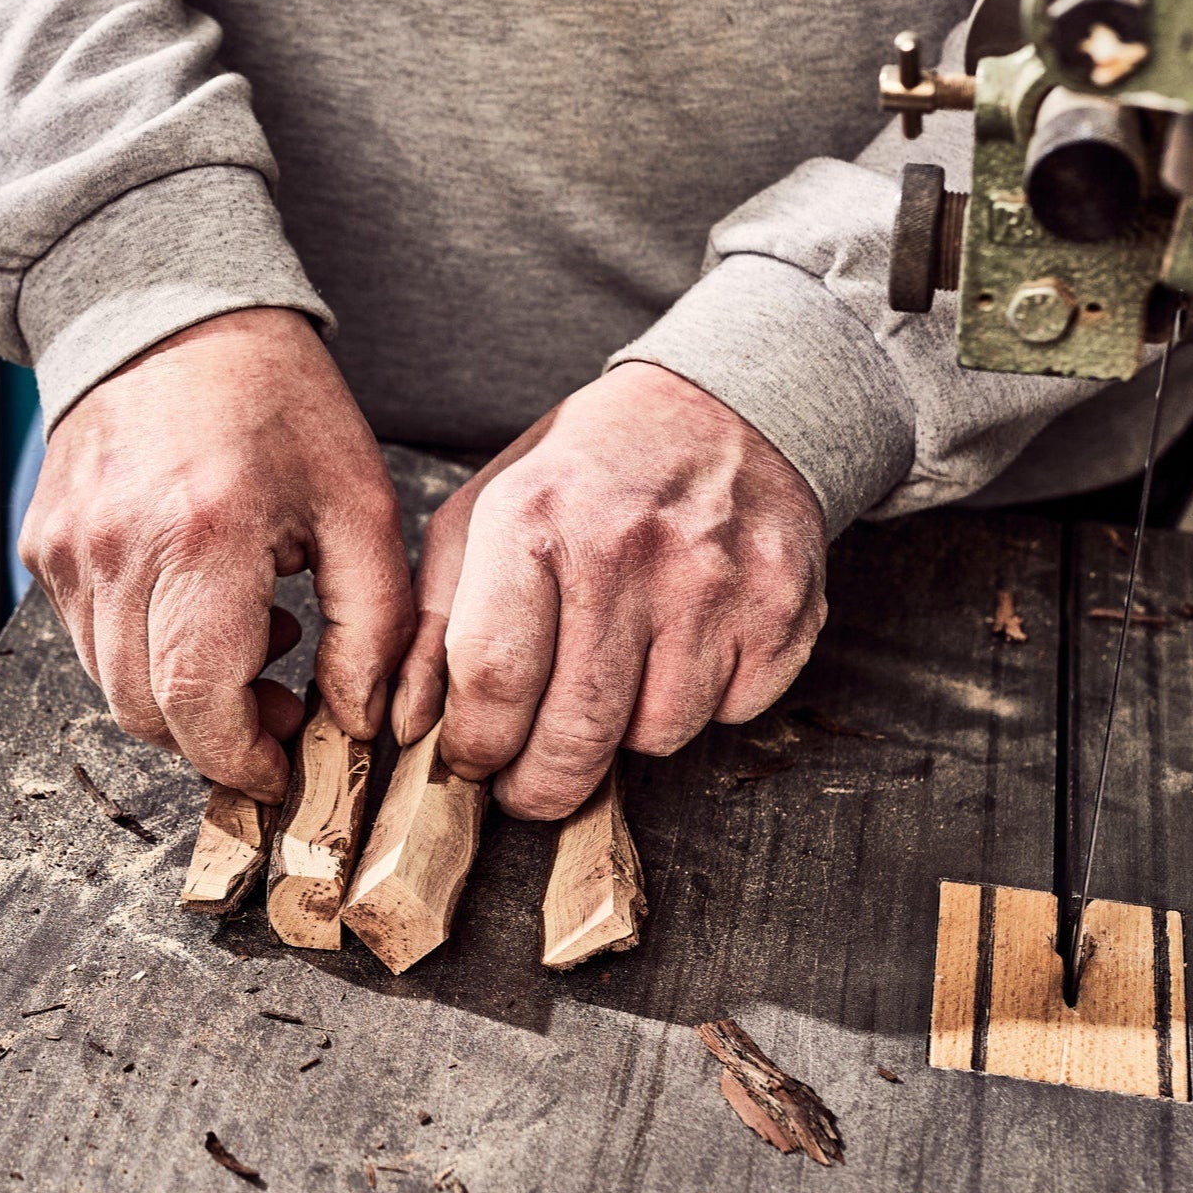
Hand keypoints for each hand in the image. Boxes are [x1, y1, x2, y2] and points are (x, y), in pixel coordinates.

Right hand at [20, 308, 413, 802]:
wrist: (176, 312)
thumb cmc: (276, 401)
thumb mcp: (360, 504)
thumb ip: (374, 624)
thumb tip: (361, 719)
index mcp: (205, 537)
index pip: (198, 705)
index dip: (241, 760)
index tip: (282, 771)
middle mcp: (118, 547)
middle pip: (147, 711)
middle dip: (215, 737)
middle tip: (281, 708)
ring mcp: (67, 546)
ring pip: (110, 684)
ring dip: (177, 697)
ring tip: (249, 641)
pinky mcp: (43, 542)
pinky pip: (85, 637)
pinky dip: (141, 651)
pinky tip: (198, 606)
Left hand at [393, 362, 827, 818]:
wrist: (723, 407)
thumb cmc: (584, 474)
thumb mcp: (484, 511)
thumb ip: (434, 619)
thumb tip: (410, 725)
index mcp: (534, 518)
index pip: (494, 680)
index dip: (478, 746)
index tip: (475, 761)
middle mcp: (627, 551)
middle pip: (576, 734)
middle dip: (541, 786)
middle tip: (528, 786)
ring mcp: (714, 584)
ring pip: (656, 736)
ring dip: (625, 735)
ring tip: (612, 681)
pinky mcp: (782, 610)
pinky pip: (729, 714)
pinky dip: (701, 704)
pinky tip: (682, 650)